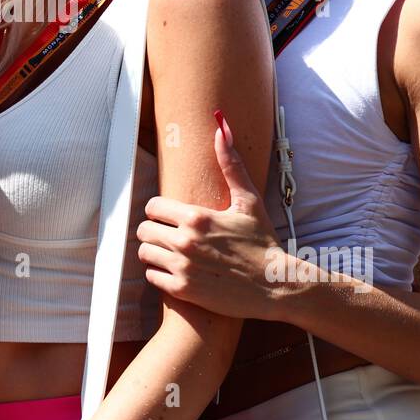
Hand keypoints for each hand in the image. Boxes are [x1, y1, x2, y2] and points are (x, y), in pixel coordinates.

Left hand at [136, 111, 292, 320]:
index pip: (152, 207)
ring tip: (170, 254)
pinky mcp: (183, 291)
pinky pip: (152, 278)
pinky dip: (160, 275)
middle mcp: (186, 241)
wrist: (276, 286)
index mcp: (197, 216)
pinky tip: (176, 272)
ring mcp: (183, 267)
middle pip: (143, 230)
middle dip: (154, 231)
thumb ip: (231, 164)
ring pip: (144, 253)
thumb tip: (221, 128)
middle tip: (168, 236)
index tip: (170, 217)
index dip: (160, 211)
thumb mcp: (248, 201)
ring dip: (154, 253)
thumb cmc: (262, 242)